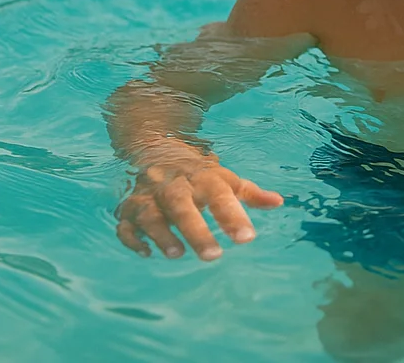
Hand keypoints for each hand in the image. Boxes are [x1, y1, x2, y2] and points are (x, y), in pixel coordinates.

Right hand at [116, 140, 282, 260]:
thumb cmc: (199, 174)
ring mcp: (148, 196)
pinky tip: (146, 252)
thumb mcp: (225, 179)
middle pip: (183, 206)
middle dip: (196, 230)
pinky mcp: (128, 208)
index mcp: (203, 177)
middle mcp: (175, 185)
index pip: (220, 195)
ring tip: (177, 254)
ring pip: (150, 214)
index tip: (247, 238)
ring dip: (162, 234)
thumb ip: (250, 193)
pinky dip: (132, 238)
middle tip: (214, 256)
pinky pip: (125, 223)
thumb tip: (279, 202)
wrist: (157, 148)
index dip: (233, 216)